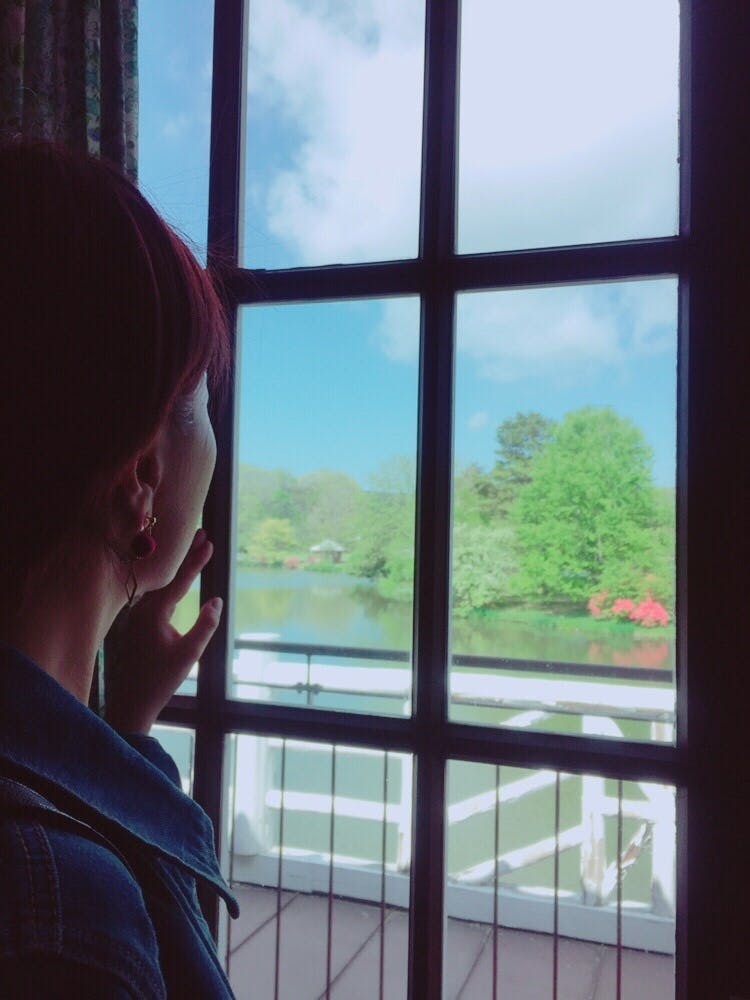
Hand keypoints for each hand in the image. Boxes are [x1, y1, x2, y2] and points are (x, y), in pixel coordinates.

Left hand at [104, 528, 222, 734]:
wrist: (132, 701)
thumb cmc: (161, 680)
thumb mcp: (190, 654)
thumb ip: (205, 626)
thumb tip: (216, 601)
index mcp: (154, 613)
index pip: (179, 580)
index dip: (195, 561)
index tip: (209, 542)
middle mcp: (143, 609)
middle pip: (168, 575)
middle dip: (186, 554)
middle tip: (201, 533)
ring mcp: (138, 616)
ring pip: (161, 584)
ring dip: (178, 567)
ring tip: (193, 550)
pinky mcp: (138, 624)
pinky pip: (157, 595)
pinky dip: (170, 583)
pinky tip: (179, 580)